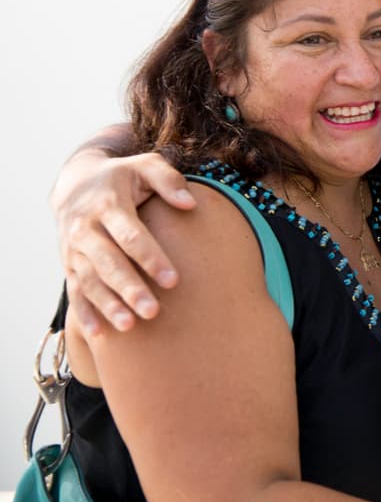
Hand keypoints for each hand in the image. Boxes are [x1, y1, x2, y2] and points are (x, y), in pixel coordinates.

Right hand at [52, 150, 194, 334]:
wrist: (75, 182)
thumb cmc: (124, 176)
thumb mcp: (145, 165)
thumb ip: (168, 179)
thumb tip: (190, 203)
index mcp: (108, 204)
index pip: (131, 235)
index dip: (151, 258)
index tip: (174, 281)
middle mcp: (86, 228)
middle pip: (108, 263)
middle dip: (130, 289)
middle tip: (153, 312)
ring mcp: (74, 248)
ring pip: (90, 281)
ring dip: (108, 305)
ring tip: (130, 326)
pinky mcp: (68, 263)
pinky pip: (75, 291)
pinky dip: (85, 313)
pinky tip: (99, 336)